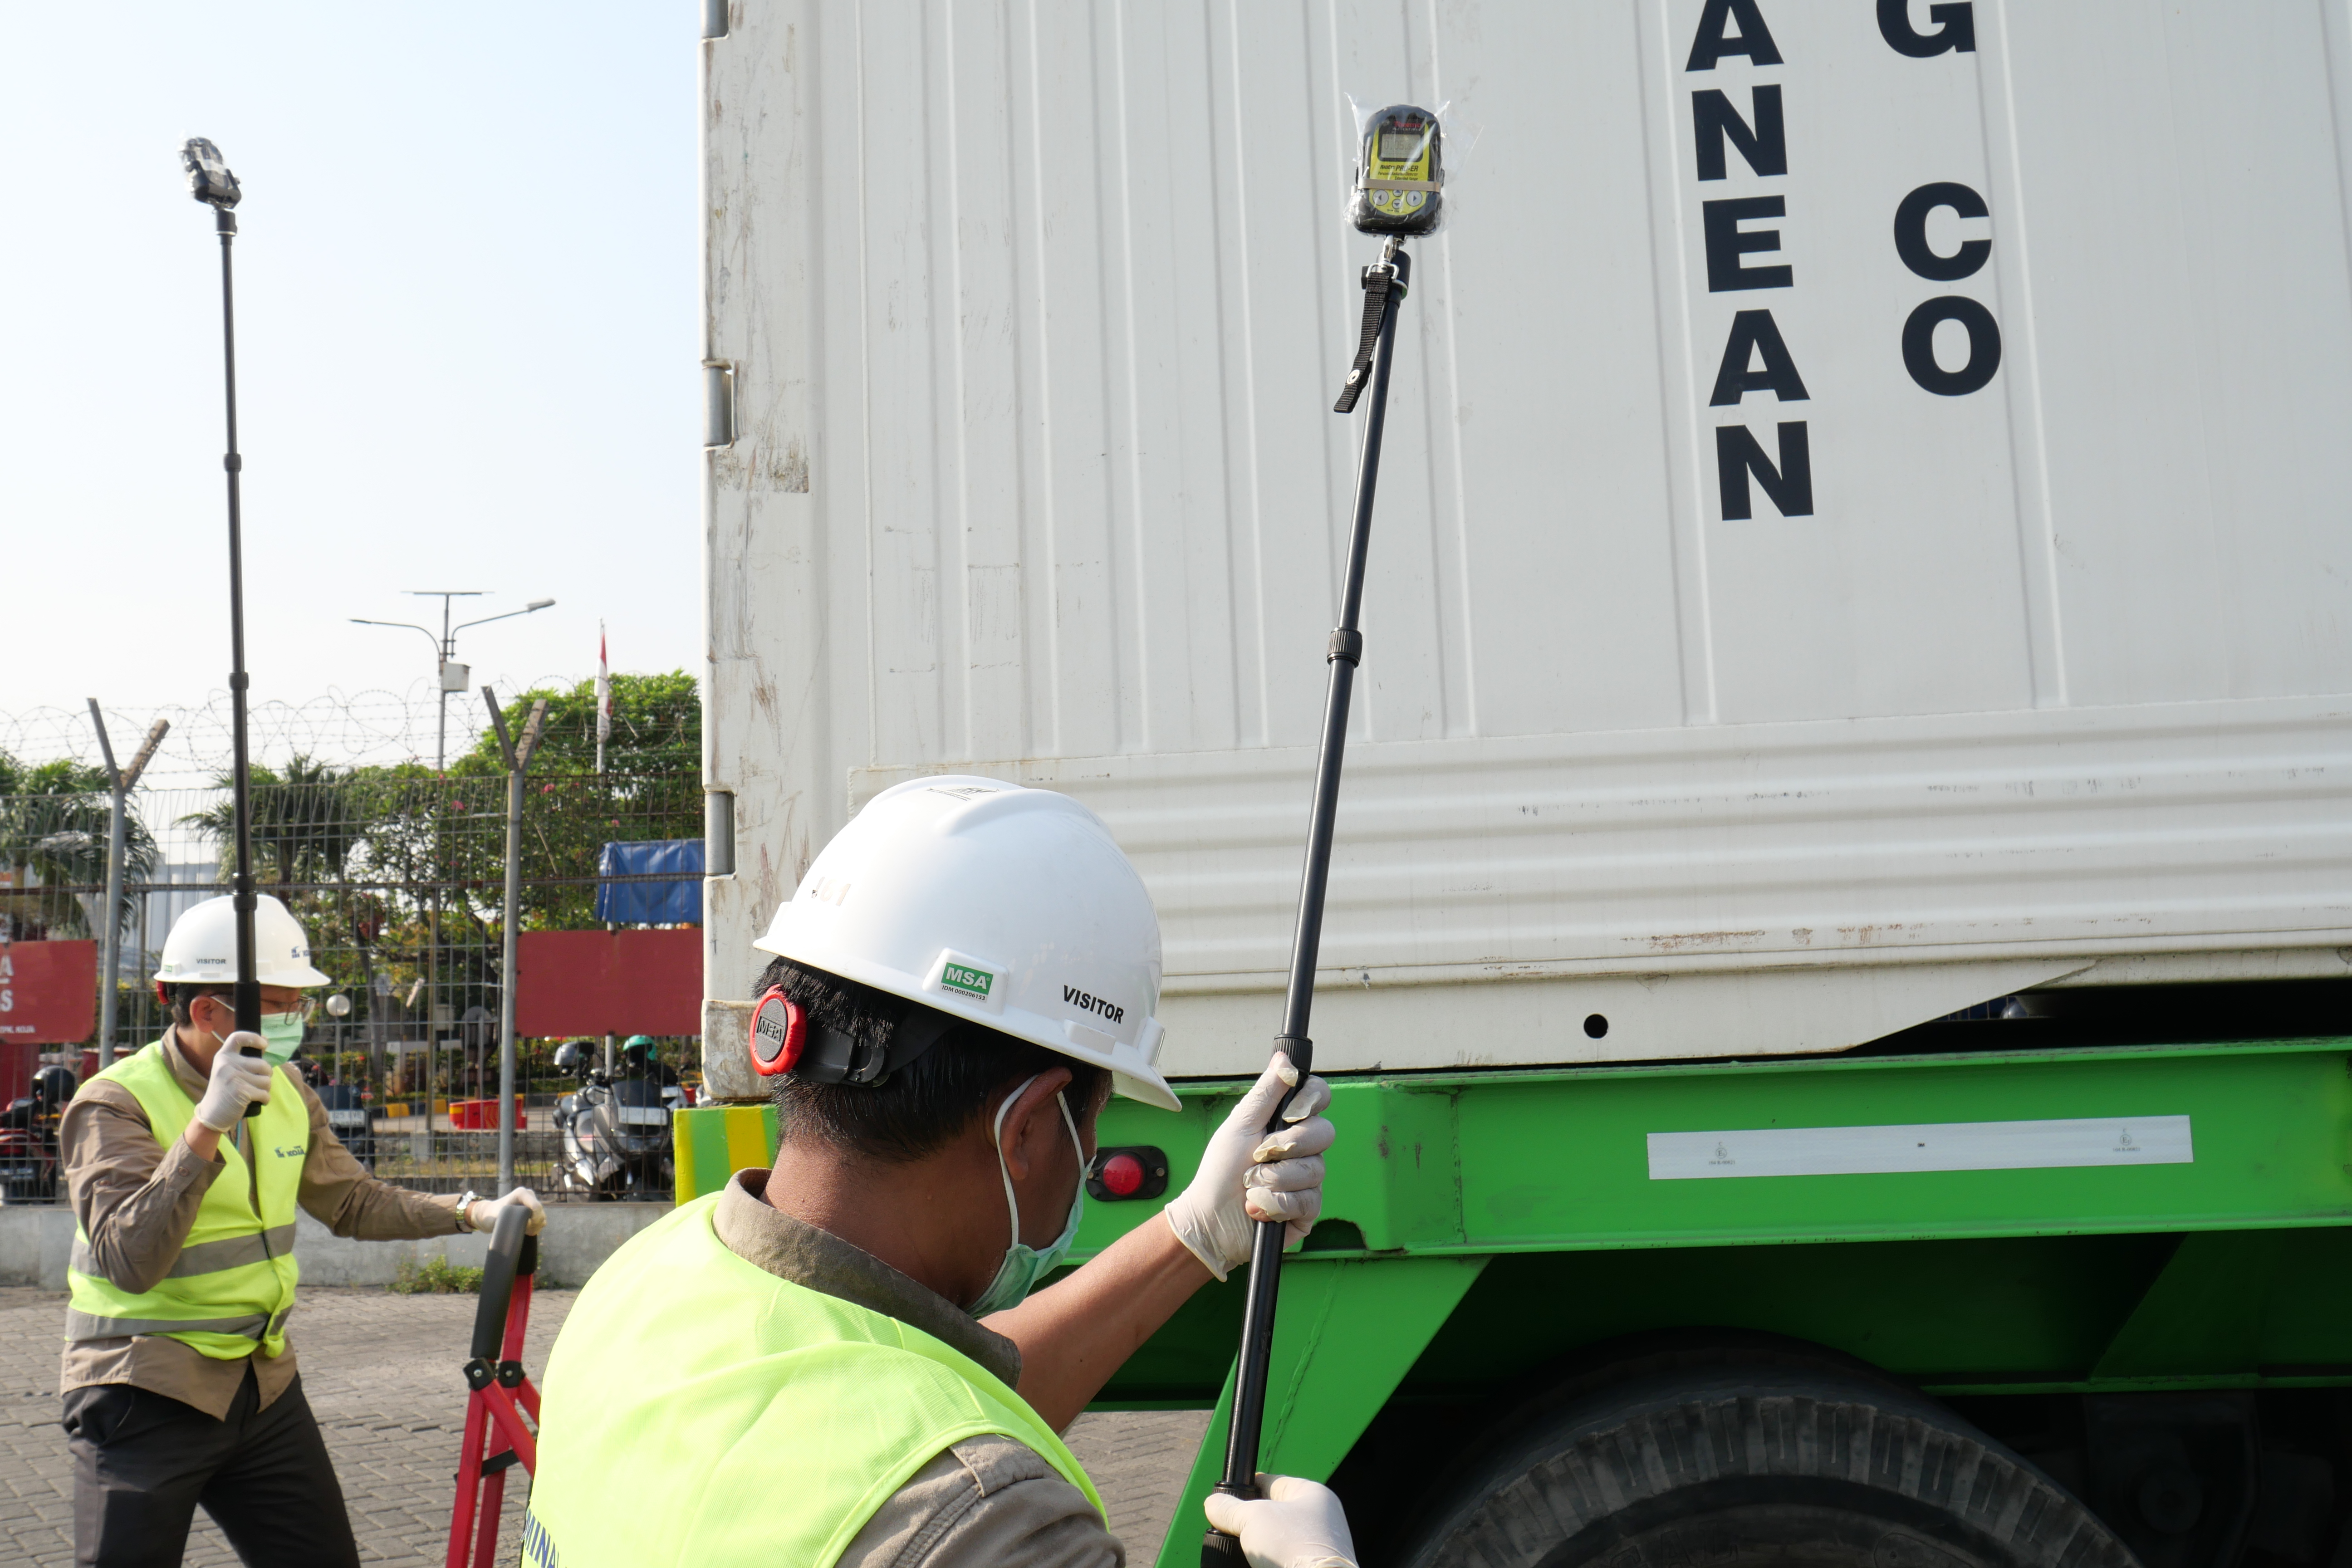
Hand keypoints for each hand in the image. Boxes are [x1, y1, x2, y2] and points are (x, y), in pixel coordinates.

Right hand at [192, 1035, 273, 1132]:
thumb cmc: (225, 1091)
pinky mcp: (241, 1091)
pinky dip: (265, 1099)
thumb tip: (265, 1040)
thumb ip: (244, 1058)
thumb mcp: (228, 1070)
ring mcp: (233, 1077)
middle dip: (266, 1076)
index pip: (238, 1037)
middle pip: (263, 1064)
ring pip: (267, 1080)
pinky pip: (265, 1093)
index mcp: (223, 1056)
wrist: (212, 1114)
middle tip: (255, 1083)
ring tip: (253, 1093)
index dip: (254, 1038)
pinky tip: (256, 1101)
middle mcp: (227, 1064)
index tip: (264, 1044)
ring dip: (265, 1089)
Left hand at [468, 1186, 547, 1235]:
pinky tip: (528, 1231)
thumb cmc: (491, 1216)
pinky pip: (541, 1219)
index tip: (526, 1228)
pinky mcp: (533, 1209)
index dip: (535, 1219)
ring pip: (542, 1216)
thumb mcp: (498, 1218)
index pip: (536, 1207)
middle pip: (540, 1212)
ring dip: (536, 1226)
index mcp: (521, 1193)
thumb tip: (526, 1225)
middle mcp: (529, 1195)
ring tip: (525, 1232)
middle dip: (535, 1224)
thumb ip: (511, 1220)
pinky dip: (537, 1227)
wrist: (489, 1215)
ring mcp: (531, 1202)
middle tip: (524, 1231)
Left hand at [1161, 1054, 1333, 1279]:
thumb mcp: (1239, 1125)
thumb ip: (1266, 1093)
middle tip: (1259, 1155)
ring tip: (1251, 1185)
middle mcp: (1302, 1149)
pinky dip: (1277, 1203)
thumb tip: (1284, 1057)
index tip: (1291, 1112)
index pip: (1318, 1098)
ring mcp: (1307, 1180)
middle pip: (1325, 1132)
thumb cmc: (1220, 1171)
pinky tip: (1258, 1207)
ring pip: (1315, 1169)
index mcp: (1286, 1124)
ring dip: (1275, 1179)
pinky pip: (1309, 1201)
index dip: (1313, 1100)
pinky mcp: (1307, 1210)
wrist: (1209, 1218)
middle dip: (1288, 1145)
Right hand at [1203, 1474, 1357, 1567]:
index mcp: (1311, 1494)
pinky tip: (1254, 1564)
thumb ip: (1230, 1508)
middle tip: (1231, 1529)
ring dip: (1256, 1546)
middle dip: (1249, 1523)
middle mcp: (1318, 1518)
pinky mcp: (1308, 1567)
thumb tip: (1213, 1504)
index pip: (1270, 1482)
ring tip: (1243, 1551)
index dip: (1246, 1488)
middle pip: (1271, 1514)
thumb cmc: (1296, 1548)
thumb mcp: (1253, 1519)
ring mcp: (1315, 1546)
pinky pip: (1280, 1559)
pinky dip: (1265, 1561)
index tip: (1228, 1498)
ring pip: (1274, 1541)